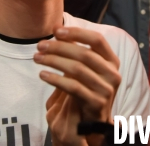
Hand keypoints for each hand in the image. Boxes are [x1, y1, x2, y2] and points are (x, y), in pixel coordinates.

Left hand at [35, 27, 120, 144]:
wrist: (94, 120)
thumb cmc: (87, 87)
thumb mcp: (87, 67)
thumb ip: (75, 49)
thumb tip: (56, 29)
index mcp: (112, 60)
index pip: (97, 39)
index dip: (77, 33)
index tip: (56, 31)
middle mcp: (112, 73)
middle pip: (84, 54)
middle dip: (59, 47)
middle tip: (40, 45)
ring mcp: (106, 89)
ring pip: (77, 69)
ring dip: (54, 61)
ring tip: (37, 58)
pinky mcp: (96, 103)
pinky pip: (73, 87)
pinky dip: (56, 79)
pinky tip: (43, 75)